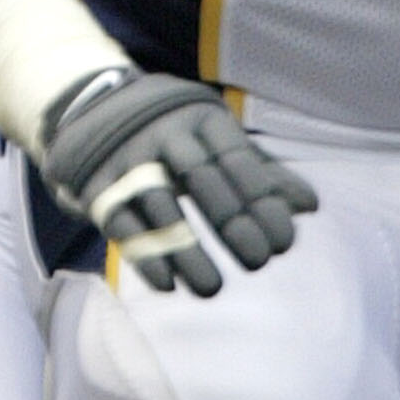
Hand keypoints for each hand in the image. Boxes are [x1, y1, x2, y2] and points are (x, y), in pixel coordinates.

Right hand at [36, 67, 317, 295]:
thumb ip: (260, 173)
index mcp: (200, 118)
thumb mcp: (215, 142)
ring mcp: (126, 158)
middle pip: (200, 178)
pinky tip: (167, 285)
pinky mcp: (95, 186)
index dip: (262, 200)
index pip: (237, 158)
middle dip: (231, 223)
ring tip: (212, 289)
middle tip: (258, 263)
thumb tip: (310, 207)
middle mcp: (163, 133)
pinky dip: (143, 254)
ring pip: (160, 205)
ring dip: (186, 250)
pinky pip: (119, 222)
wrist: (90, 111)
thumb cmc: (173, 136)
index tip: (283, 244)